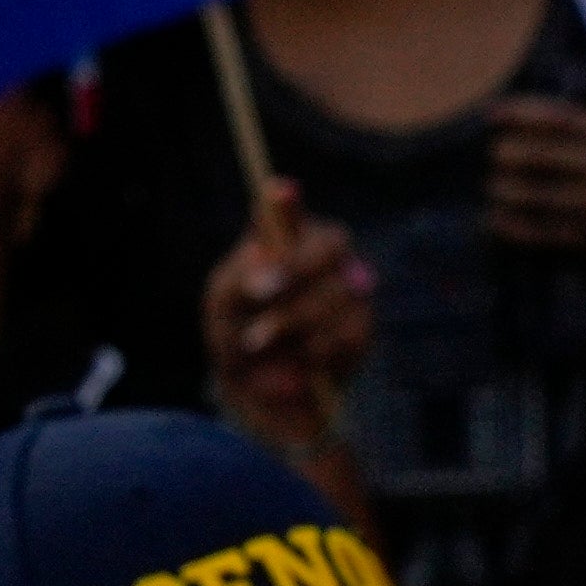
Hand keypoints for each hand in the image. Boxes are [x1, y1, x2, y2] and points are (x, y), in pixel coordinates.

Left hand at [202, 177, 374, 469]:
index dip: (287, 201)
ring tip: (256, 341)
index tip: (278, 192)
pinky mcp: (362, 327)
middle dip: (297, 267)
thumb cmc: (236, 334)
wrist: (257, 393)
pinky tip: (297, 357)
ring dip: (291, 319)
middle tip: (263, 291)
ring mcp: (350, 289)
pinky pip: (347, 330)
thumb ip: (239, 281)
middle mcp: (324, 255)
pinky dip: (314, 347)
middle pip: (333, 242)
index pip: (289, 208)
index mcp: (286, 238)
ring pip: (339, 291)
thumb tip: (265, 273)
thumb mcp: (223, 307)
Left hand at [483, 100, 585, 287]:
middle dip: (504, 155)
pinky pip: (538, 233)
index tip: (492, 113)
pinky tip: (497, 220)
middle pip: (533, 154)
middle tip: (496, 157)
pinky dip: (511, 226)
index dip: (518, 113)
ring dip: (503, 191)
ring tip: (496, 189)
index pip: (557, 117)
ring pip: (528, 195)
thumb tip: (549, 112)